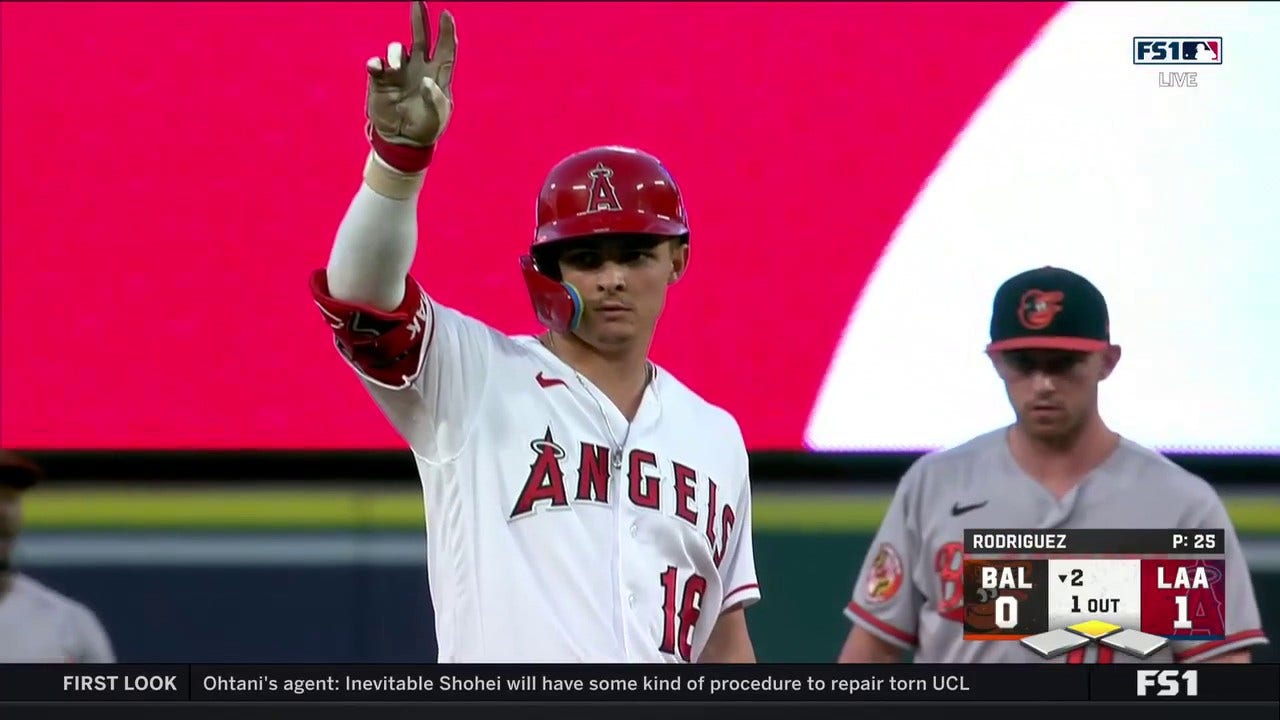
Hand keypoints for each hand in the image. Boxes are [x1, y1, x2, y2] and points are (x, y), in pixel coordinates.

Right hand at [366, 1, 456, 148]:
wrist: (403, 141)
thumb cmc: (426, 128)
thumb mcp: (437, 117)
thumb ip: (435, 99)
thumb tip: (426, 81)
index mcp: (438, 74)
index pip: (445, 48)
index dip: (446, 31)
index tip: (446, 15)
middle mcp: (419, 68)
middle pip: (420, 37)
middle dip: (420, 19)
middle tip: (418, 1)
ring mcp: (399, 72)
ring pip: (397, 49)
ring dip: (396, 53)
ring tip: (396, 67)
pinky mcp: (381, 80)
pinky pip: (376, 64)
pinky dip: (376, 63)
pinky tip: (377, 68)